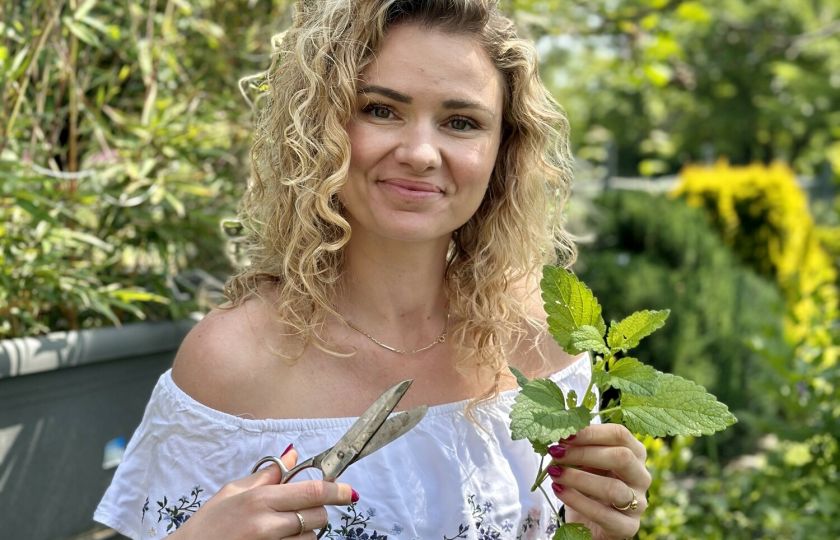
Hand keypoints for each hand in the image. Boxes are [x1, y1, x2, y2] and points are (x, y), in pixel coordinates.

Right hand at [171, 446, 355, 539]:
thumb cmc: (208, 525)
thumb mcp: (232, 492)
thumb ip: (267, 475)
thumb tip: (293, 455)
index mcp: (259, 500)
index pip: (311, 492)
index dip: (336, 490)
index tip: (349, 492)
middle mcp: (267, 525)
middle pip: (317, 516)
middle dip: (317, 512)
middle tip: (301, 511)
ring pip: (312, 539)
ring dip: (305, 533)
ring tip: (281, 531)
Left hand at [546, 424, 650, 539]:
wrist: (588, 522)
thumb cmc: (587, 484)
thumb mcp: (584, 462)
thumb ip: (578, 447)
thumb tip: (560, 430)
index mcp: (635, 453)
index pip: (620, 434)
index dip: (591, 432)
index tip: (565, 434)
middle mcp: (641, 476)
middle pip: (621, 457)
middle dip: (584, 453)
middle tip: (556, 453)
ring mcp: (639, 503)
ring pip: (614, 488)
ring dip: (578, 478)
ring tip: (554, 473)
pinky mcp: (628, 527)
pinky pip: (604, 514)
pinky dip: (577, 500)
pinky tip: (559, 490)